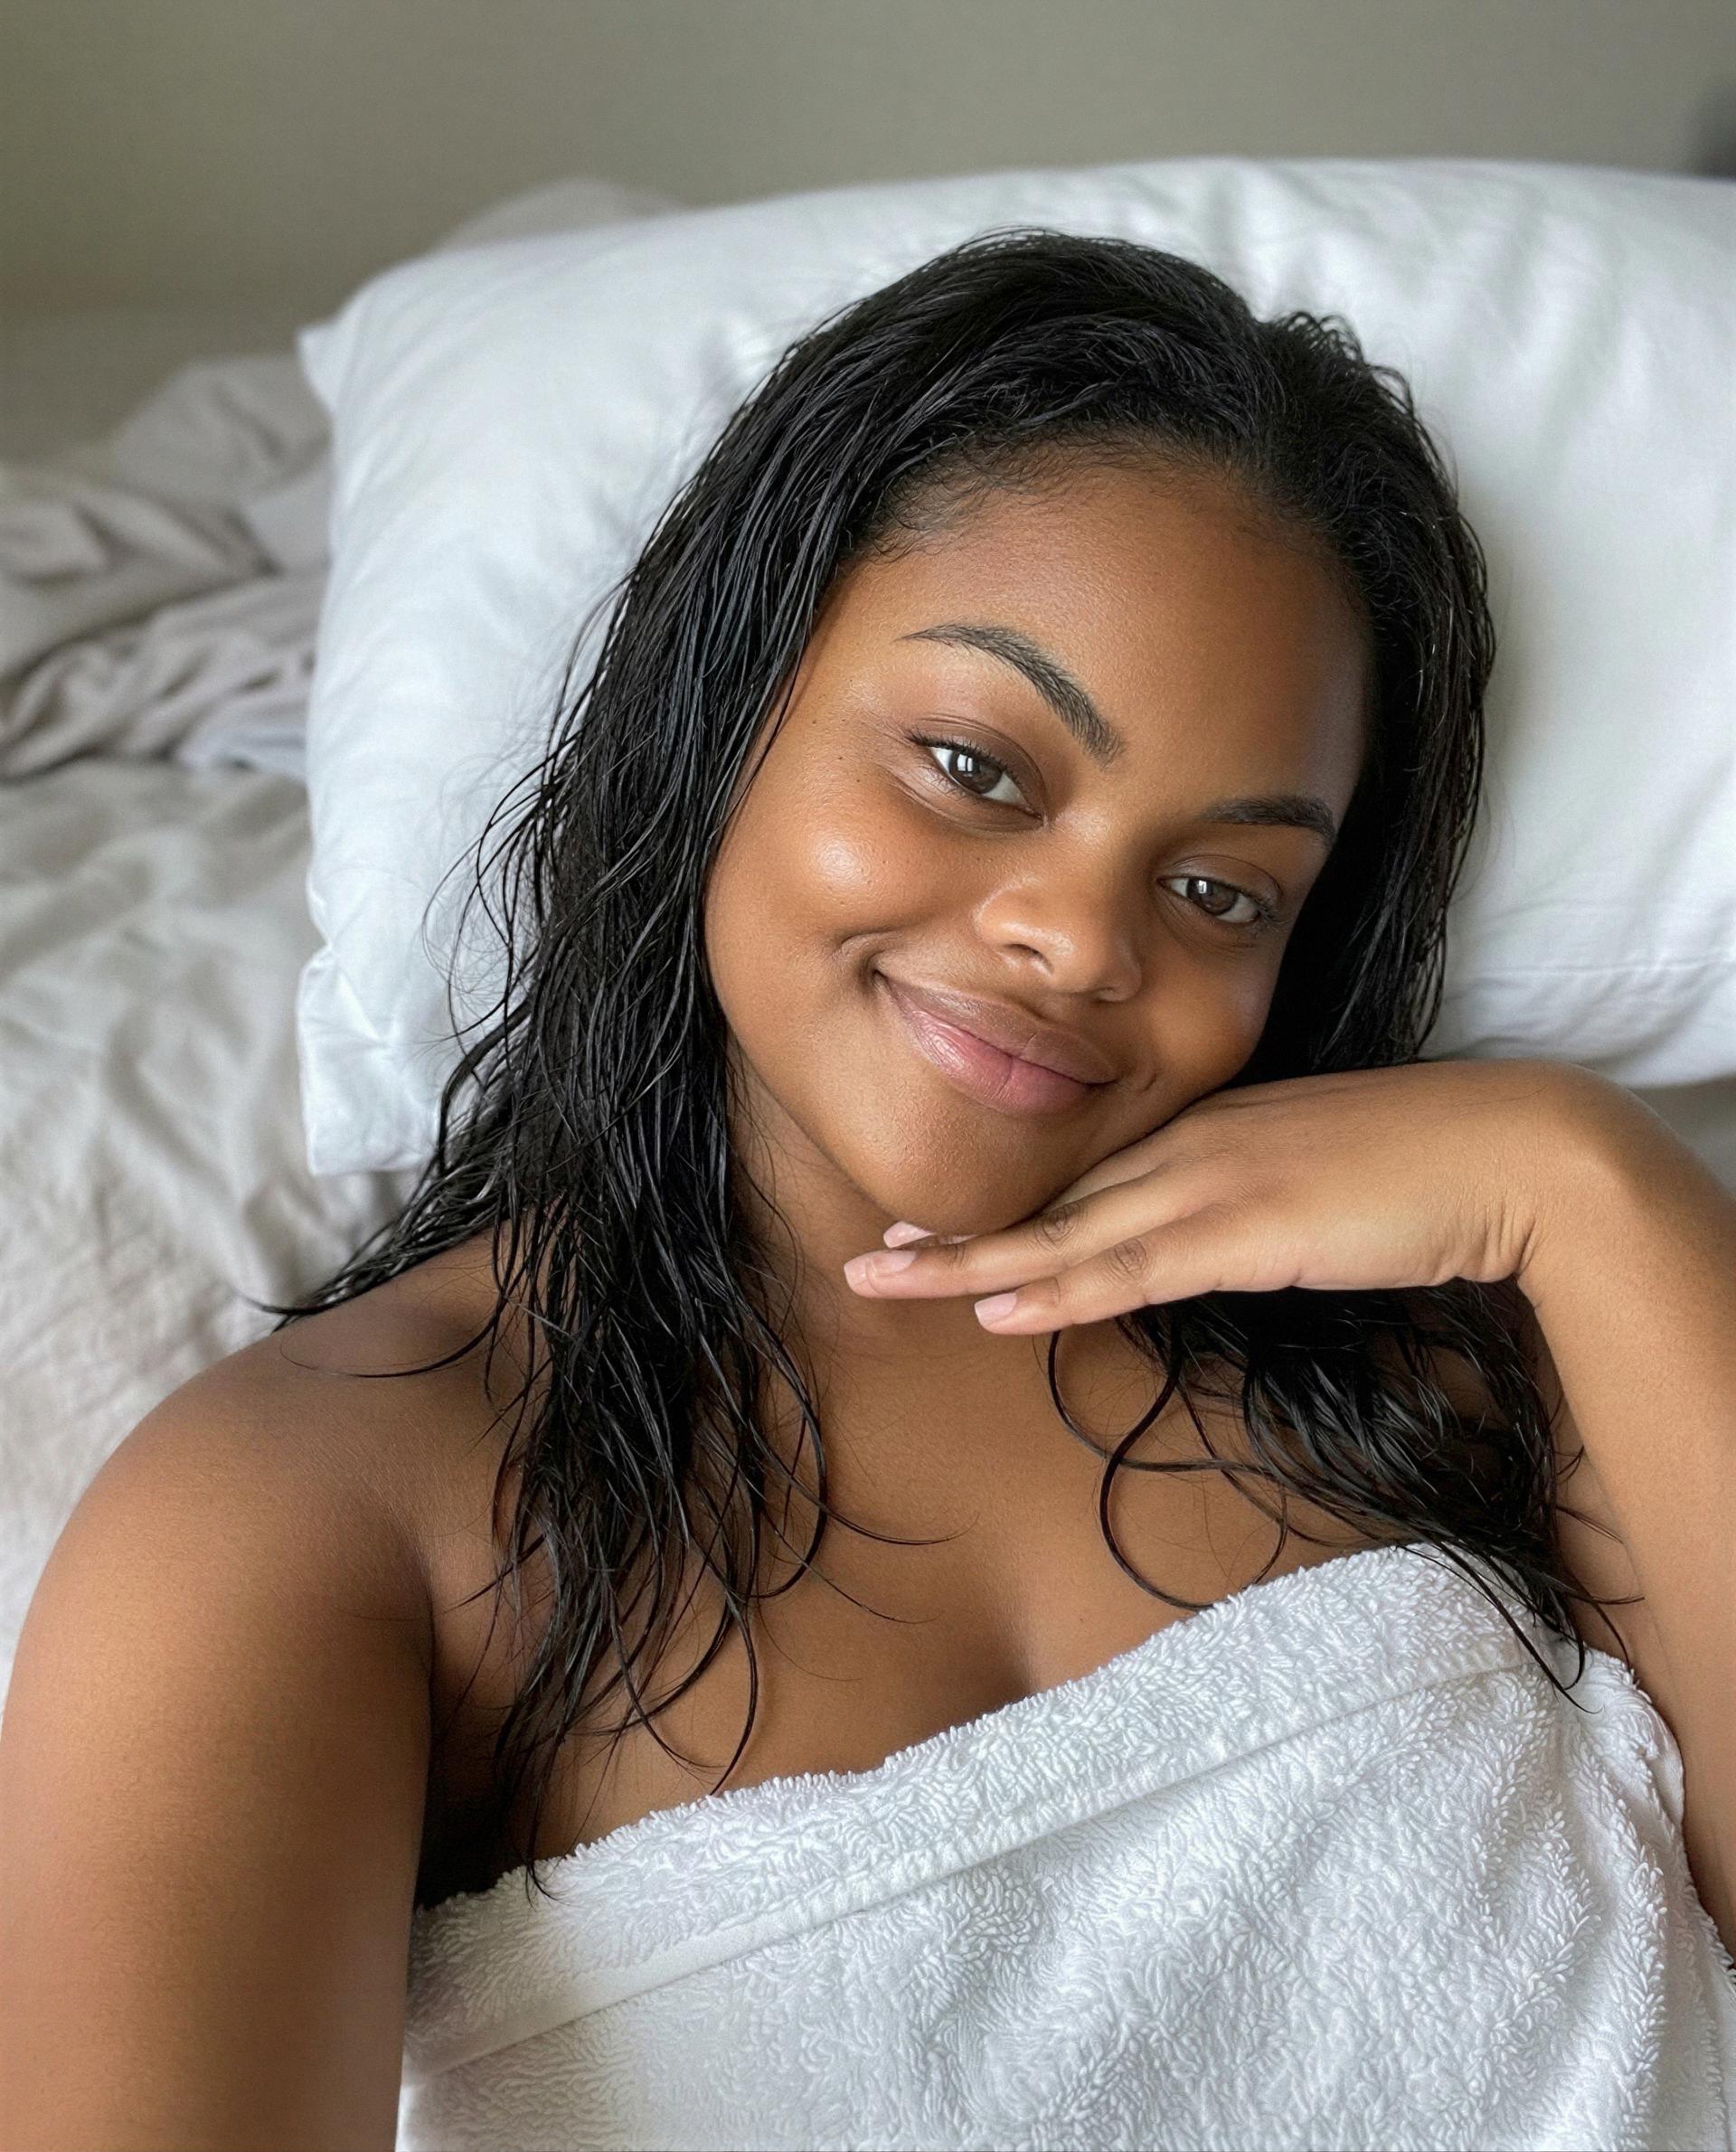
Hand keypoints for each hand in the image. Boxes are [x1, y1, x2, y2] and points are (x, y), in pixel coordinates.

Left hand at [842, 1058, 1585, 1332]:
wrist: (1512, 1150)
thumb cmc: (1423, 1168)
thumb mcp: (1310, 1181)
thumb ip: (1247, 1206)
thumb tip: (1210, 1241)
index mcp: (1203, 1133)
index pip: (1080, 1182)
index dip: (1002, 1215)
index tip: (929, 1235)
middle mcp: (1189, 1148)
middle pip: (1052, 1206)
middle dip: (957, 1238)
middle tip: (872, 1263)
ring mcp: (1213, 1183)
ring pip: (1069, 1236)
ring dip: (974, 1265)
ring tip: (891, 1283)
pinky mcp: (1250, 1229)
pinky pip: (1135, 1268)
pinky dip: (1062, 1290)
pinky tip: (1000, 1307)